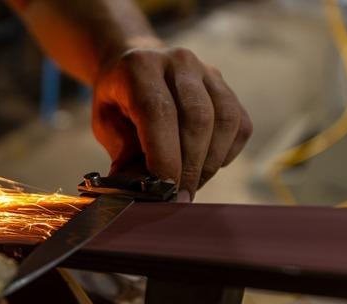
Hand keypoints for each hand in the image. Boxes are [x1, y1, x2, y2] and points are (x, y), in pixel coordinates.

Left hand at [93, 46, 252, 201]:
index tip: (166, 190)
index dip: (166, 156)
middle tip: (180, 197)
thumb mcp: (106, 124)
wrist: (135, 66)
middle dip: (190, 167)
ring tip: (191, 184)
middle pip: (198, 118)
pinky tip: (205, 165)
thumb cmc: (118, 101)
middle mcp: (179, 62)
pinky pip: (240, 125)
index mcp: (141, 67)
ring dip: (210, 163)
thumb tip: (144, 191)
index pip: (159, 112)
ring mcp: (207, 71)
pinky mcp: (227, 87)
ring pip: (224, 121)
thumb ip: (124, 154)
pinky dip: (225, 153)